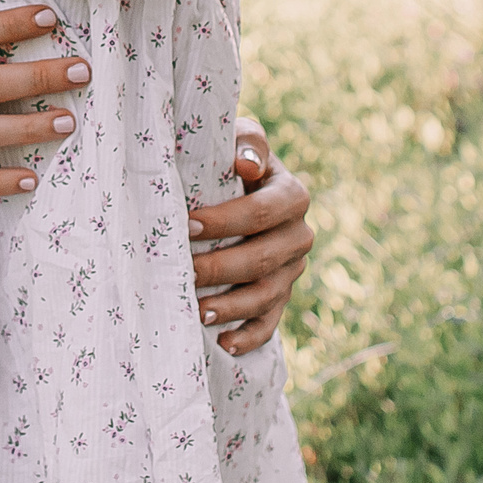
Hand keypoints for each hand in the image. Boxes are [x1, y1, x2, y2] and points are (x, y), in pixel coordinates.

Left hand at [184, 115, 312, 354]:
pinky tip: (224, 344)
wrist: (241, 185)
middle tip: (183, 272)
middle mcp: (299, 235)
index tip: (188, 226)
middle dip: (221, 268)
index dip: (226, 221)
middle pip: (263, 259)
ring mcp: (293, 270)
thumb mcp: (241, 138)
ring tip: (197, 313)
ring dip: (231, 307)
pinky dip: (249, 337)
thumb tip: (246, 164)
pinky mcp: (282, 296)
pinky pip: (270, 323)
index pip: (262, 212)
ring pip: (267, 295)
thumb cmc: (232, 159)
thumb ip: (247, 142)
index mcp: (292, 195)